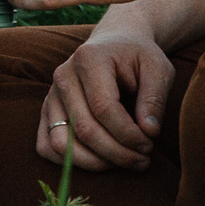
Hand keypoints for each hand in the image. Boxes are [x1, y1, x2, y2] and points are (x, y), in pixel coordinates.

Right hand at [36, 31, 174, 171]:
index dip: (128, 134)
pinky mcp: (46, 111)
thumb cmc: (138, 58)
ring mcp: (51, 95)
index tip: (149, 144)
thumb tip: (148, 133)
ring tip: (123, 162)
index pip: (104, 108)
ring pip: (61, 143)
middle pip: (84, 129)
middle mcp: (63, 76)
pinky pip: (46, 146)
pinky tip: (101, 160)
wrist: (115, 42)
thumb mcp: (158, 69)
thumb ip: (155, 99)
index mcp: (89, 59)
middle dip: (117, 153)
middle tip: (143, 159)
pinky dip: (71, 162)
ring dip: (95, 163)